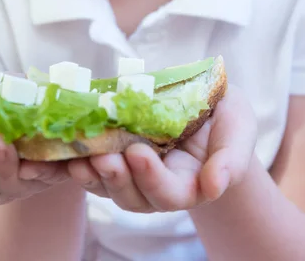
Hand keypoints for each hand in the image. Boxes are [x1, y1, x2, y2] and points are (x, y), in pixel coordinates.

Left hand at [68, 85, 256, 212]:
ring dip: (93, 176)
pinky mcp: (117, 159)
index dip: (152, 178)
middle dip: (116, 179)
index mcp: (191, 185)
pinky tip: (66, 153)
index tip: (139, 152)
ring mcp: (135, 175)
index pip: (170, 193)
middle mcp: (159, 187)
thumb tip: (216, 186)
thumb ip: (230, 161)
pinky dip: (79, 164)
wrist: (207, 106)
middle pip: (134, 197)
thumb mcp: (238, 132)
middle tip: (101, 157)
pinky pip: (95, 169)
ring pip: (110, 187)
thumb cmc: (227, 120)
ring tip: (79, 158)